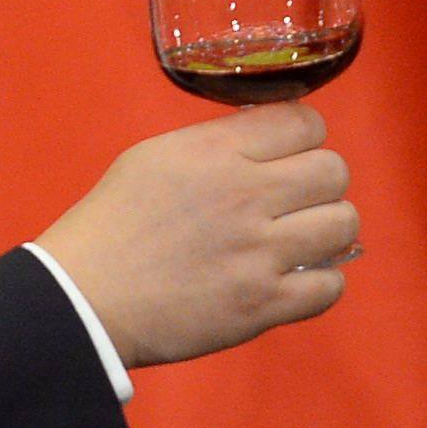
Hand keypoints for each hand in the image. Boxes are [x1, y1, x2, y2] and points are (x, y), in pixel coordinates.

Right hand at [40, 108, 355, 369]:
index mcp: (218, 152)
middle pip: (334, 171)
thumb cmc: (113, 222)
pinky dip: (321, 282)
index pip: (306, 122)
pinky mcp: (261, 305)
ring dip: (327, 231)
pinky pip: (331, 286)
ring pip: (343, 224)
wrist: (83, 298)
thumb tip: (271, 134)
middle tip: (297, 200)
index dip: (305, 137)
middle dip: (321, 183)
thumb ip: (220, 141)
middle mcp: (246, 196)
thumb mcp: (157, 155)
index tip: (291, 154)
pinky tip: (297, 279)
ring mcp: (258, 253)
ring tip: (301, 239)